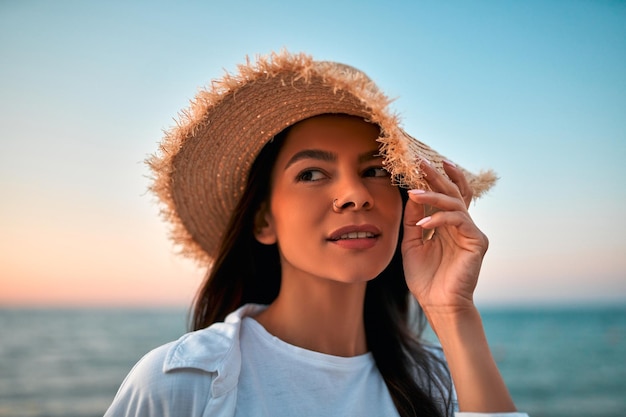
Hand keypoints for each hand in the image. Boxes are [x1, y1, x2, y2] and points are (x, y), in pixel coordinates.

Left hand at [401, 159, 488, 314]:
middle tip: (421, 162)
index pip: (445, 196)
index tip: (420, 163)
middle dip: (437, 176)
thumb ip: (413, 220)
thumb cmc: (425, 278)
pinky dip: (440, 218)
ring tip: (414, 193)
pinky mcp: (477, 241)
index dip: (435, 179)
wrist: (438, 304)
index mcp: (447, 225)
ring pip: (455, 203)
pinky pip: (459, 221)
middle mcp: (461, 225)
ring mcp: (471, 232)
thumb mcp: (412, 243)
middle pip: (453, 193)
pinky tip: (423, 224)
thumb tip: (412, 195)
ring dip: (434, 195)